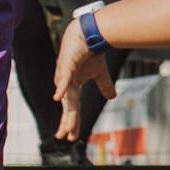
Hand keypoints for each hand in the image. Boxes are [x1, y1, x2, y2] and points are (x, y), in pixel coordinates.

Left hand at [53, 19, 115, 139]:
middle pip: (68, 106)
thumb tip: (113, 98)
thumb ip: (104, 86)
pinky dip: (61, 87)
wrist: (89, 33)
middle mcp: (66, 84)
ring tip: (66, 127)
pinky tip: (57, 97)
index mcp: (73, 87)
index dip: (72, 121)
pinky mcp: (67, 65)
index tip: (72, 137)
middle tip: (66, 137)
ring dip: (67, 112)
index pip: (73, 108)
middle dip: (67, 122)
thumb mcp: (100, 73)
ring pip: (67, 97)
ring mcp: (65, 75)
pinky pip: (64, 78)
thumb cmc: (91, 52)